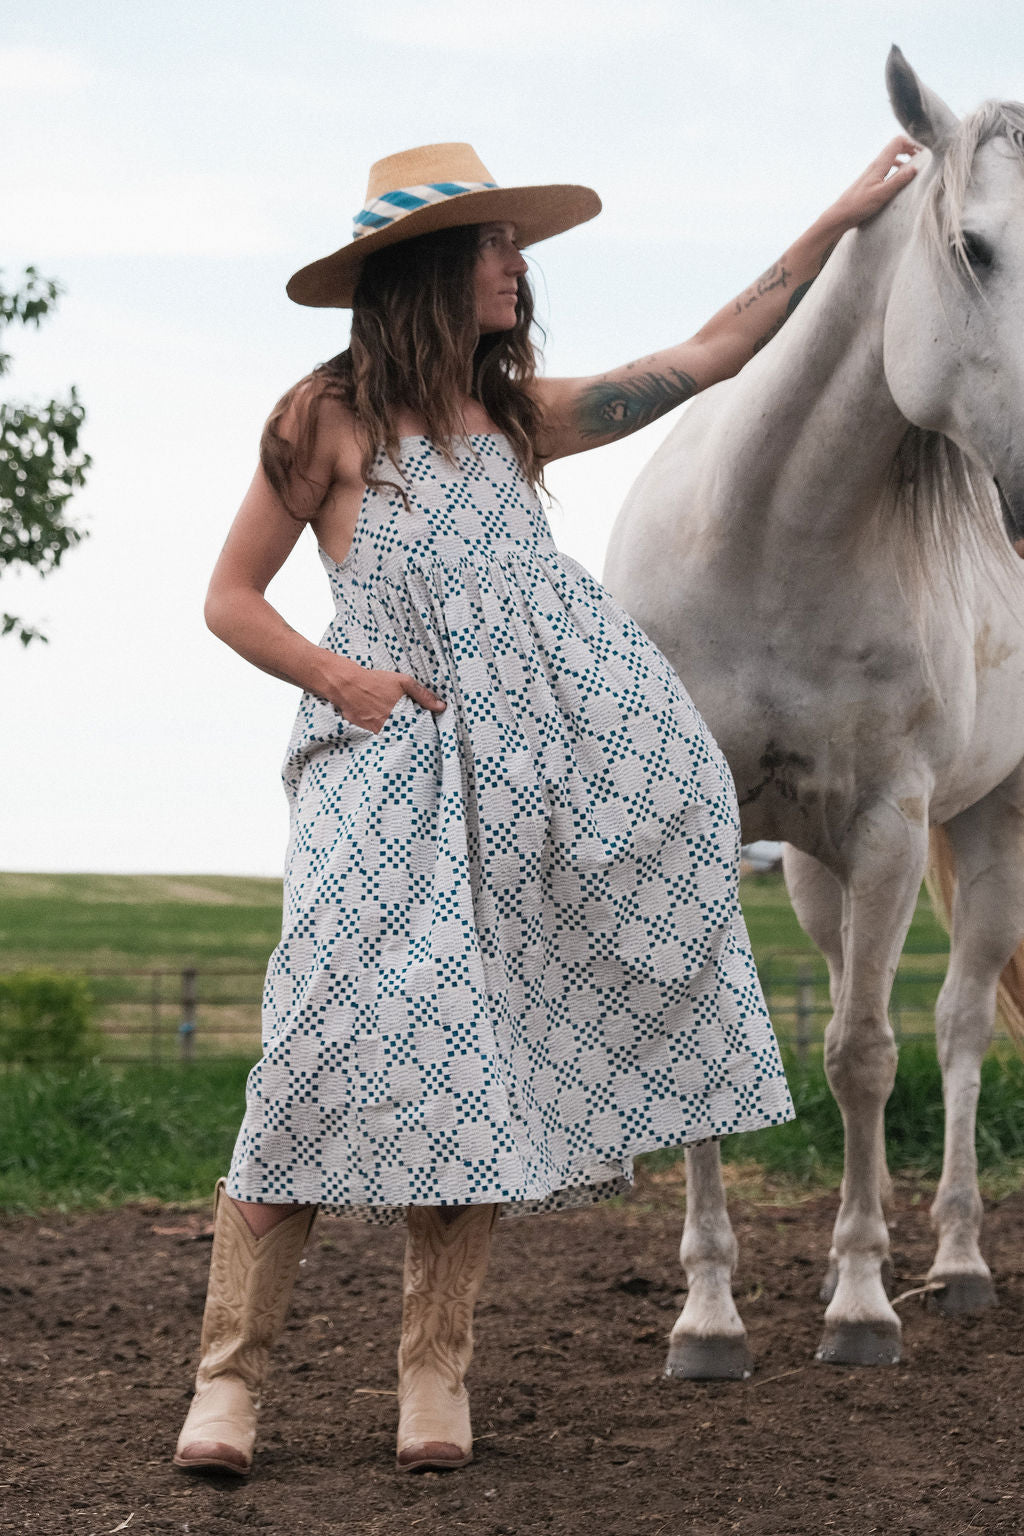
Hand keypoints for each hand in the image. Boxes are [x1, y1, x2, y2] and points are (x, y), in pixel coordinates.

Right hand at [324, 657, 445, 733]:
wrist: (347, 684)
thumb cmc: (375, 681)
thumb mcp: (403, 682)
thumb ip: (423, 695)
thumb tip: (442, 707)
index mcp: (401, 716)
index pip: (417, 731)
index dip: (422, 732)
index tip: (426, 733)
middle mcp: (389, 727)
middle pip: (404, 737)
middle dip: (409, 735)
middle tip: (412, 733)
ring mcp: (376, 731)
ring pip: (391, 738)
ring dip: (395, 736)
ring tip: (397, 731)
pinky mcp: (364, 732)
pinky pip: (377, 738)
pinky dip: (382, 736)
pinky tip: (382, 729)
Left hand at [825, 136, 920, 231]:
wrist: (840, 215)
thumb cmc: (859, 205)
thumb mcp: (882, 194)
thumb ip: (899, 181)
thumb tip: (915, 168)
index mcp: (879, 165)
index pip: (898, 142)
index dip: (912, 142)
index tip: (924, 150)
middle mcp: (876, 165)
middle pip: (895, 147)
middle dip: (910, 148)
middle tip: (923, 156)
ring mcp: (872, 172)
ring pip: (891, 158)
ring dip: (904, 158)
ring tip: (915, 166)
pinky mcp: (870, 181)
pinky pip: (887, 168)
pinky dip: (896, 168)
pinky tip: (900, 178)